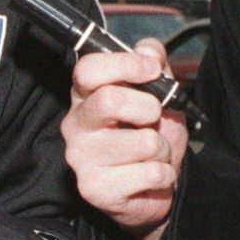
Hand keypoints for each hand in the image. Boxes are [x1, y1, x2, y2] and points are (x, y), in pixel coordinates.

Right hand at [61, 39, 186, 239]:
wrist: (153, 187)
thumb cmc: (149, 135)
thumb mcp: (158, 94)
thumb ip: (154, 65)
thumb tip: (149, 51)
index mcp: (85, 95)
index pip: (88, 69)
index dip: (125, 64)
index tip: (151, 69)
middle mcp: (76, 123)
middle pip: (110, 100)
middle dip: (148, 109)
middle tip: (153, 119)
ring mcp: (81, 157)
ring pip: (142, 142)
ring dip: (161, 148)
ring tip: (152, 154)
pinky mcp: (94, 188)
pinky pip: (149, 173)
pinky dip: (163, 173)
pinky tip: (150, 176)